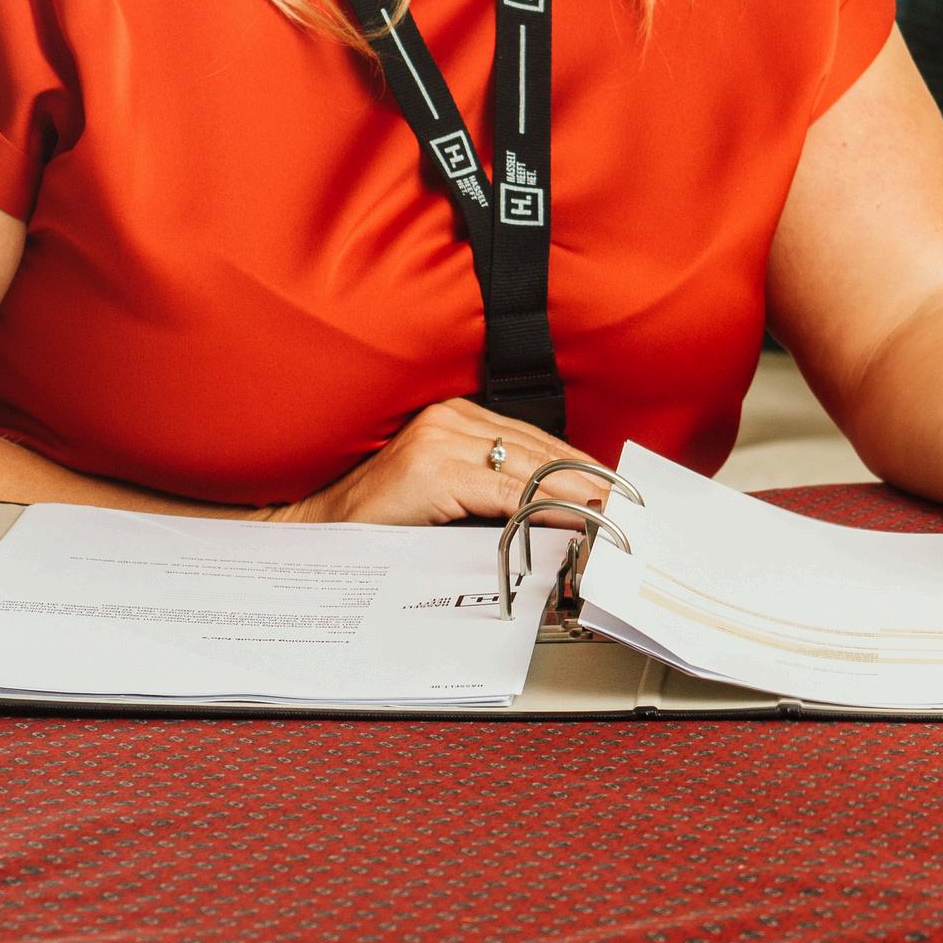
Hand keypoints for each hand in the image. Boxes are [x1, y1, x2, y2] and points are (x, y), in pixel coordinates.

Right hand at [289, 398, 596, 525]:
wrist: (317, 527)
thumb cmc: (379, 517)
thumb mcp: (444, 494)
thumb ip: (489, 489)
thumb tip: (554, 510)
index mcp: (455, 415)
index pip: (534, 439)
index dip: (578, 465)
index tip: (612, 487)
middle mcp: (451, 417)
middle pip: (540, 449)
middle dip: (587, 479)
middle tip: (624, 503)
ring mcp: (441, 439)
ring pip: (530, 467)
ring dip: (576, 493)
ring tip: (609, 511)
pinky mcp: (435, 468)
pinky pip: (506, 491)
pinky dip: (544, 507)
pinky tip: (570, 518)